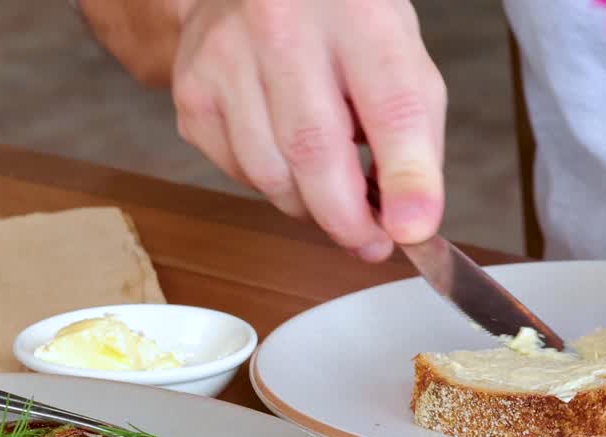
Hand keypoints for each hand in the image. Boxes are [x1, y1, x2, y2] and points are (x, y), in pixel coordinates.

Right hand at [170, 0, 447, 260]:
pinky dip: (270, 183)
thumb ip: (413, 134)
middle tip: (370, 243)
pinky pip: (238, 171)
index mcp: (356, 10)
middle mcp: (282, 24)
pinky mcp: (192, 92)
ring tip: (330, 192)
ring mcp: (227, 57)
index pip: (391, 105)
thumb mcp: (396, 52)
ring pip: (270, 173)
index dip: (407, 177)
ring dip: (308, 204)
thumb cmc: (336, 27)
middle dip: (347, 217)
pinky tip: (284, 154)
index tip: (414, 229)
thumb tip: (408, 220)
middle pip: (314, 150)